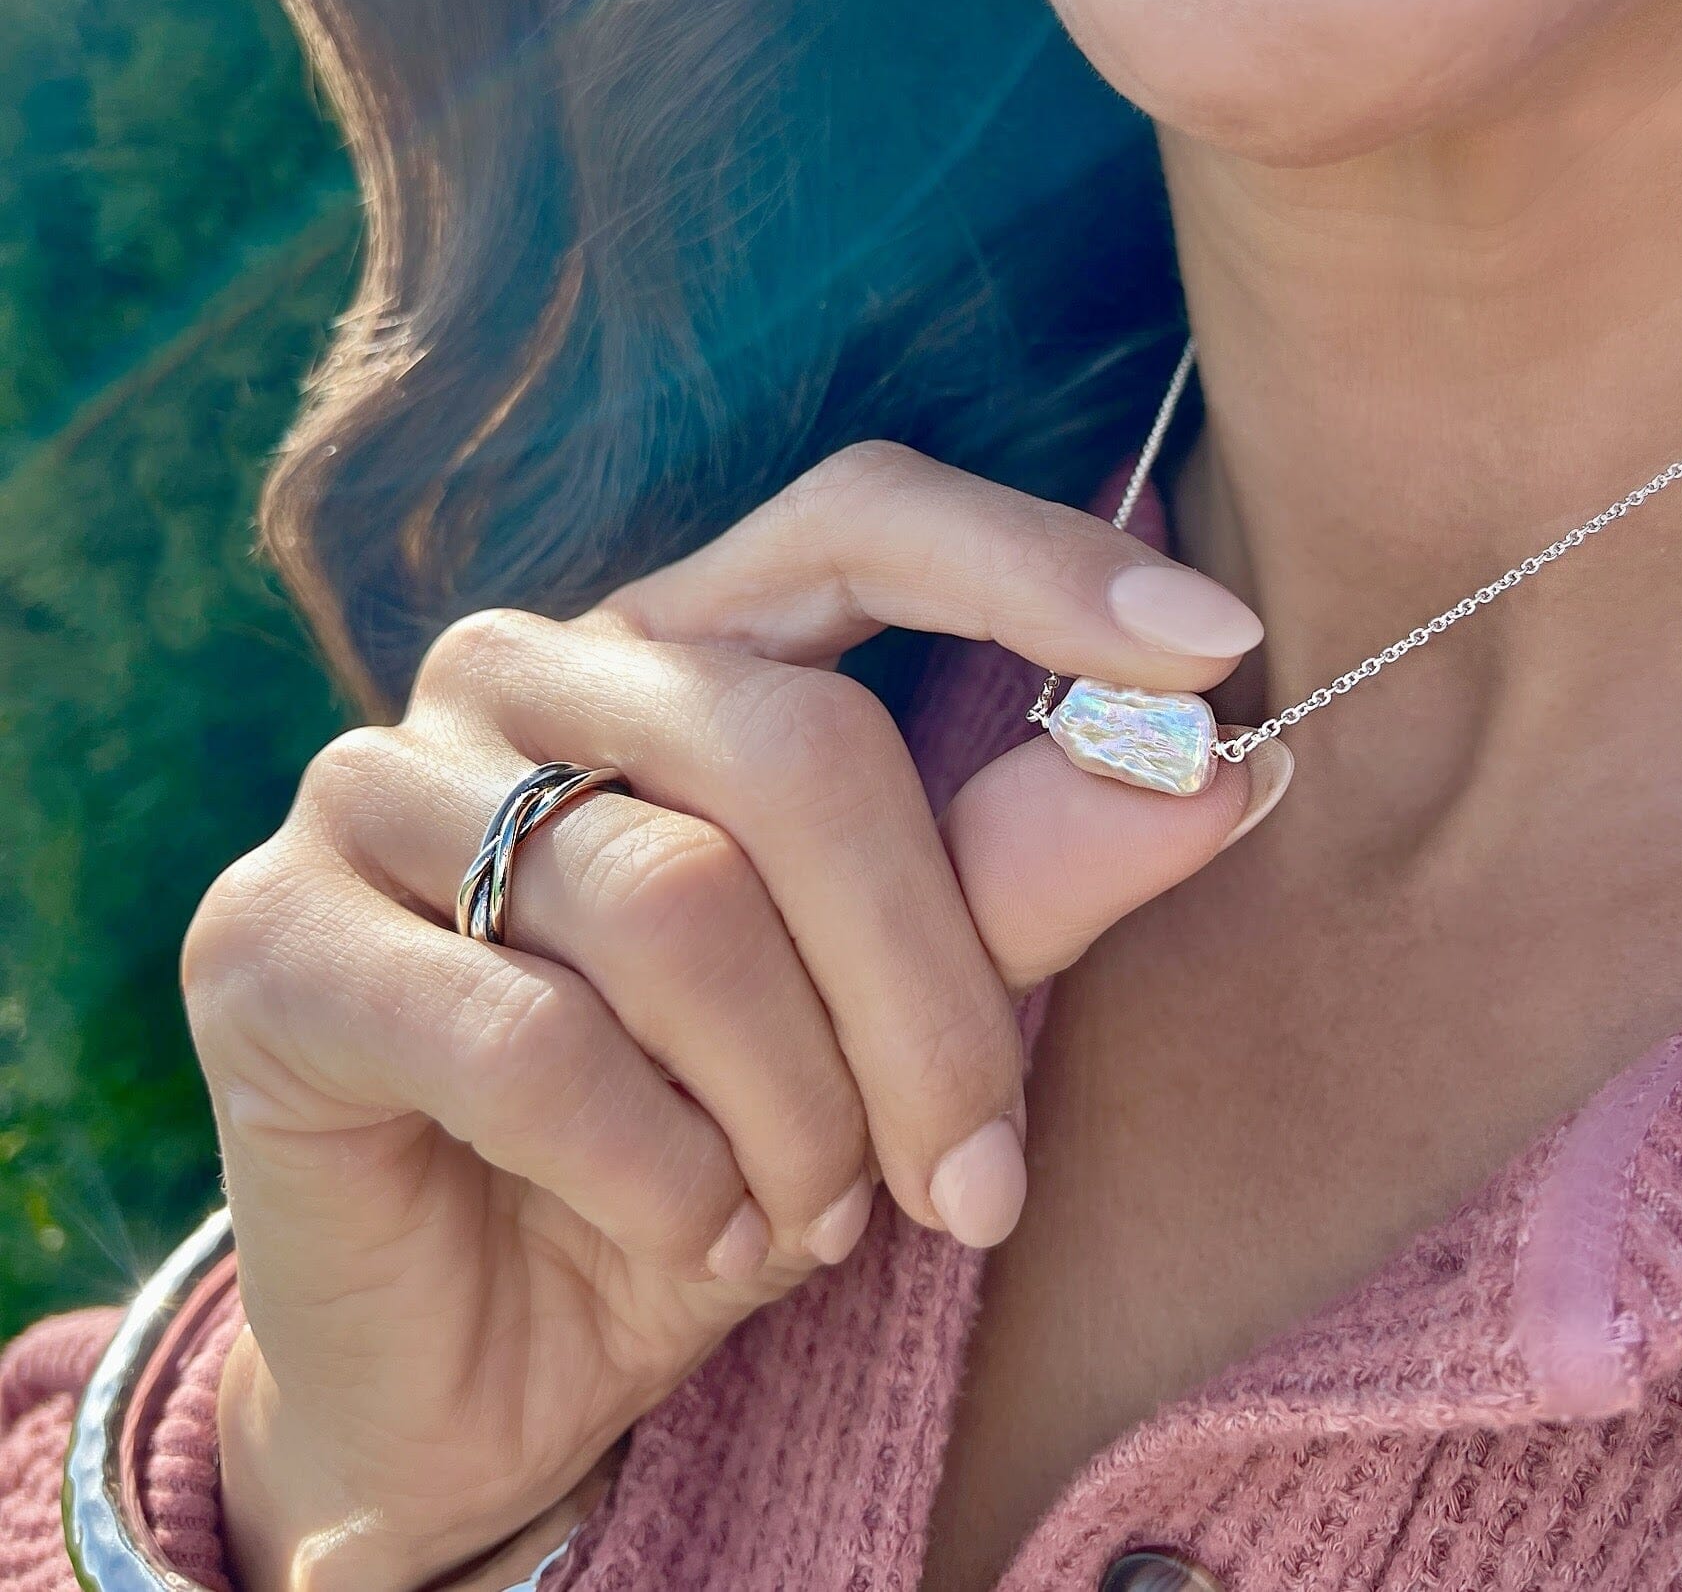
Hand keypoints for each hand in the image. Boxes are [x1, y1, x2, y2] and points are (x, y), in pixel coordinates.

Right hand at [182, 442, 1288, 1591]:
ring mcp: (374, 784)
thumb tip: (1225, 766)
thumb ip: (1021, 881)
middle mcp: (523, 672)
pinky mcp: (270, 936)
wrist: (499, 1345)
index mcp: (681, 649)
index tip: (1215, 650)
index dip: (1033, 567)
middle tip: (977, 1180)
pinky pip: (527, 1037)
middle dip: (927, 996)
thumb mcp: (891, 1022)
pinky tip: (682, 1229)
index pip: (856, 520)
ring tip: (808, 1213)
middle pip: (798, 751)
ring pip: (675, 905)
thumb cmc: (720, 1145)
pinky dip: (655, 1171)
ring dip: (795, 1111)